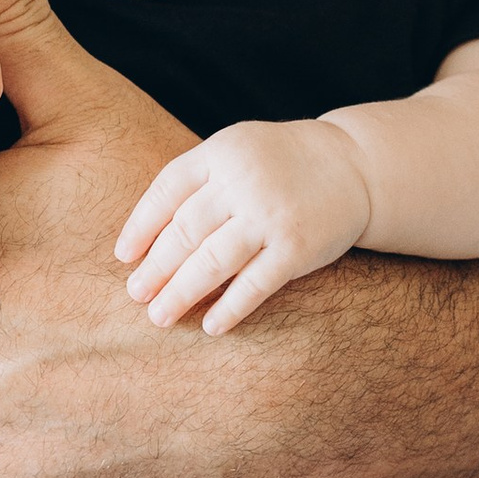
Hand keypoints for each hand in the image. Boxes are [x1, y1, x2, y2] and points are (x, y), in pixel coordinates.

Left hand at [116, 117, 371, 332]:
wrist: (355, 166)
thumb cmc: (280, 164)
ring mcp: (270, 215)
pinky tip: (210, 326)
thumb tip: (144, 236)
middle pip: (184, 231)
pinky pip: (254, 285)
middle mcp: (242, 181)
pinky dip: (229, 308)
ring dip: (180, 294)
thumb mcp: (237, 152)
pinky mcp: (297, 247)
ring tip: (159, 316)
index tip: (123, 257)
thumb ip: (198, 182)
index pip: (166, 191)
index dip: (141, 226)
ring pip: (212, 262)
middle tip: (135, 295)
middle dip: (155, 268)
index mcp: (221, 153)